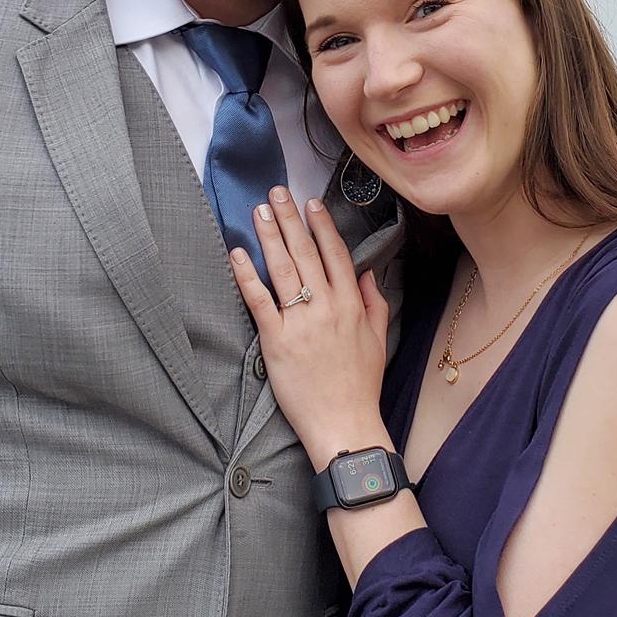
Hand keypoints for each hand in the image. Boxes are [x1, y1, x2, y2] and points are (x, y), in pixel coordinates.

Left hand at [230, 188, 390, 468]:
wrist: (345, 424)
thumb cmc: (361, 386)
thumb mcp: (379, 340)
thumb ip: (374, 303)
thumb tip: (366, 273)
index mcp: (352, 304)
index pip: (335, 254)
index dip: (322, 226)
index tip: (310, 204)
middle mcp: (327, 307)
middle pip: (306, 253)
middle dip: (290, 219)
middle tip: (276, 192)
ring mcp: (301, 322)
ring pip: (283, 269)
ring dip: (269, 236)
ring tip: (258, 211)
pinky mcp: (277, 341)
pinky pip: (260, 301)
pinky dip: (247, 276)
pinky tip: (237, 253)